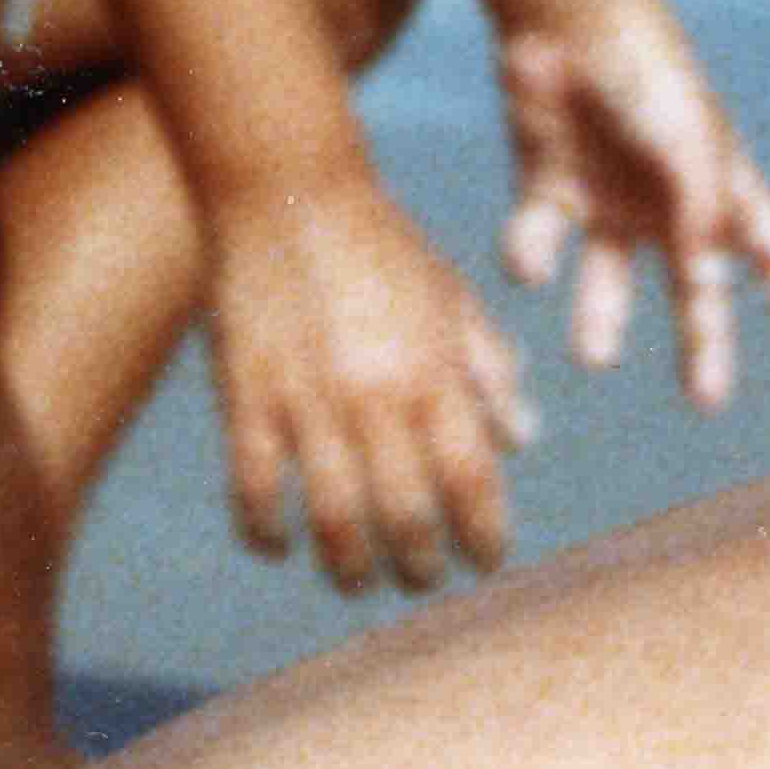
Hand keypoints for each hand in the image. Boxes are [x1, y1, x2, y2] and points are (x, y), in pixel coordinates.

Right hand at [202, 169, 531, 591]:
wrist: (288, 189)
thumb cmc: (382, 247)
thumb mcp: (454, 300)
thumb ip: (489, 372)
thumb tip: (522, 442)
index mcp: (436, 375)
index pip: (473, 483)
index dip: (484, 538)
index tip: (484, 562)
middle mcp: (377, 397)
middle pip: (406, 518)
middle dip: (420, 567)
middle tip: (421, 577)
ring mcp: (308, 401)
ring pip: (334, 519)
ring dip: (351, 567)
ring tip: (359, 579)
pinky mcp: (247, 396)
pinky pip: (254, 488)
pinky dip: (266, 531)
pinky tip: (279, 546)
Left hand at [495, 0, 769, 408]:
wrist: (564, 19)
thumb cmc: (644, 72)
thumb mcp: (689, 144)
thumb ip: (703, 213)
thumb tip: (709, 281)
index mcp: (718, 184)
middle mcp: (666, 204)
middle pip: (696, 291)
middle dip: (704, 345)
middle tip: (708, 401)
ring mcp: (607, 201)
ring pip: (608, 285)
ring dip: (601, 322)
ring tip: (595, 356)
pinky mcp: (547, 191)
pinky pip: (539, 244)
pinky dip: (531, 258)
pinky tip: (531, 260)